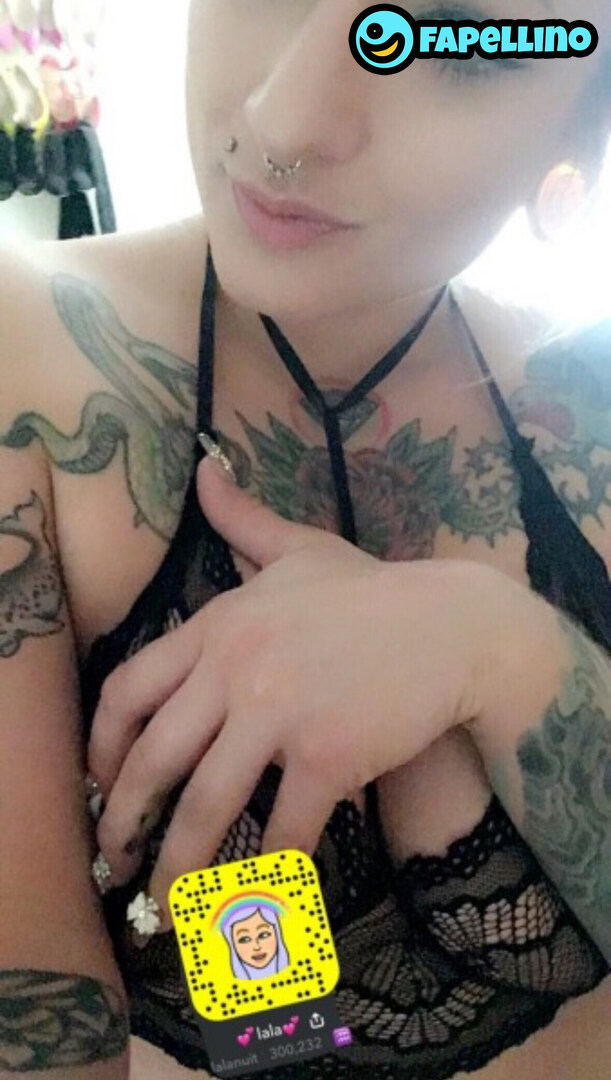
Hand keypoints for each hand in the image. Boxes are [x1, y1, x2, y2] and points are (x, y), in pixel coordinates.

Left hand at [88, 456, 507, 925]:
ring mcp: (279, 713)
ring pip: (207, 808)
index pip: (127, 690)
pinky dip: (269, 878)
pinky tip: (261, 905)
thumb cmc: (373, 591)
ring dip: (182, 869)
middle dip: (124, 822)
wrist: (453, 626)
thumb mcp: (300, 548)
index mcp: (219, 624)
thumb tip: (204, 469)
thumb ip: (243, 519)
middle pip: (154, 760)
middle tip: (118, 864)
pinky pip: (283, 832)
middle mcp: (235, 668)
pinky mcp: (327, 756)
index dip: (102, 748)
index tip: (99, 784)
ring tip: (172, 908)